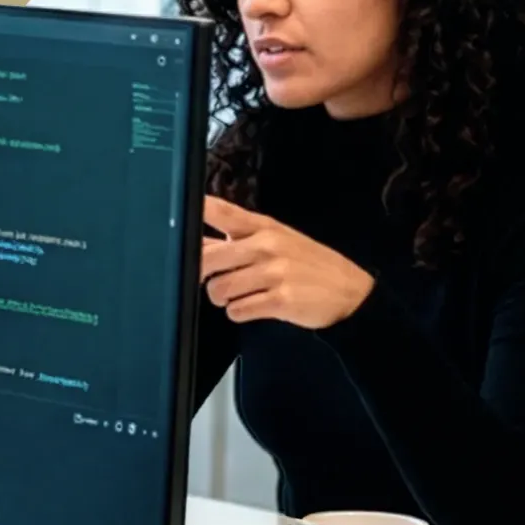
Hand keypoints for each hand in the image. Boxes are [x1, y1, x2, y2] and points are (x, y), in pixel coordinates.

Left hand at [200, 196, 374, 329]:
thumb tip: (195, 238)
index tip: (172, 219)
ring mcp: (274, 272)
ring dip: (223, 298)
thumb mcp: (278, 240)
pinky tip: (253, 307)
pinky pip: (237, 310)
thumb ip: (239, 238)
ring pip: (218, 289)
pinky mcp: (280, 300)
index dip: (192, 213)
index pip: (220, 211)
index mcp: (263, 227)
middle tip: (215, 280)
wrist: (351, 292)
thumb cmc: (308, 264)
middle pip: (206, 259)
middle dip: (203, 276)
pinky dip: (239, 312)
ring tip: (239, 296)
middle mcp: (266, 246)